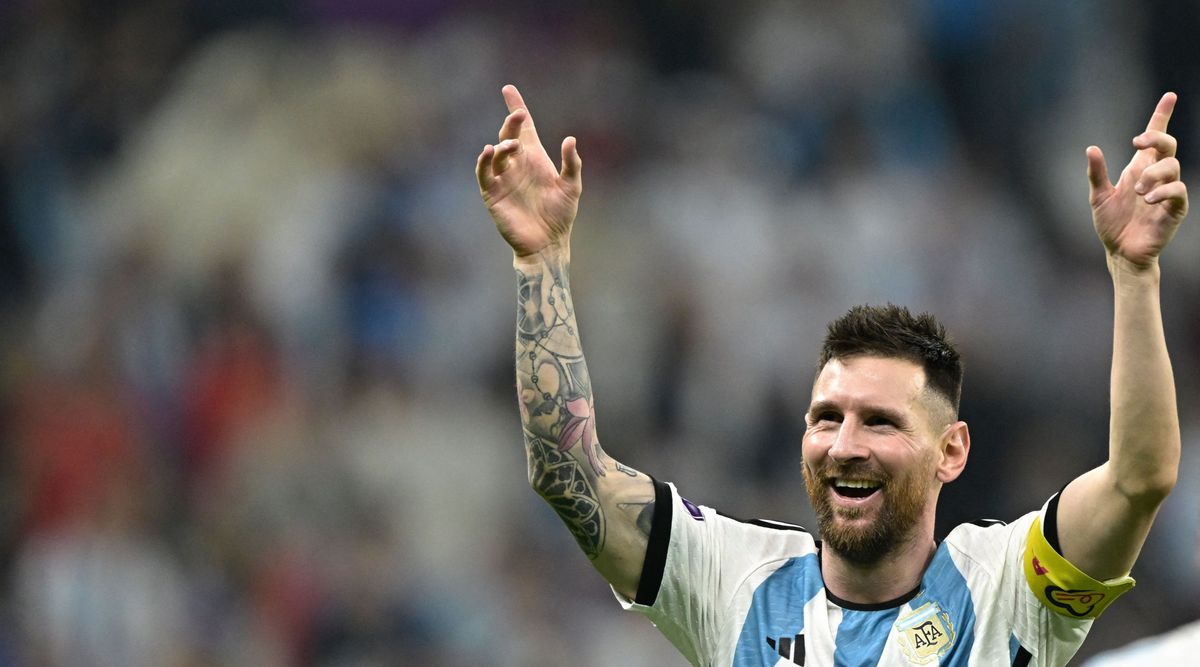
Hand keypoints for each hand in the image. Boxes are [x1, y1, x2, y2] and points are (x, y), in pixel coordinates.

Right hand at [476, 85, 581, 258]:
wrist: (547, 243)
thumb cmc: (560, 215)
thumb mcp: (571, 186)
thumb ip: (571, 163)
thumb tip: (570, 139)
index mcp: (535, 159)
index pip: (524, 129)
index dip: (517, 108)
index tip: (509, 89)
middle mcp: (517, 164)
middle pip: (509, 136)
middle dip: (512, 123)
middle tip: (518, 115)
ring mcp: (503, 178)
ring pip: (497, 153)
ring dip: (503, 145)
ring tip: (512, 145)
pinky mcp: (492, 193)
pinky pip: (484, 173)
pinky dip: (484, 162)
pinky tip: (489, 152)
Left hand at [1087, 92, 1188, 269]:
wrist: (1120, 252)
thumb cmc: (1111, 224)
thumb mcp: (1098, 196)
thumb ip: (1096, 173)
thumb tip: (1091, 148)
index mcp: (1138, 169)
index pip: (1154, 138)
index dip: (1161, 116)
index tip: (1169, 96)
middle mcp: (1155, 176)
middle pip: (1168, 144)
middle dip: (1156, 137)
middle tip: (1137, 143)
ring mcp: (1167, 191)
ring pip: (1172, 166)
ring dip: (1154, 173)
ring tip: (1138, 191)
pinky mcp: (1175, 208)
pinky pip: (1179, 190)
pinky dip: (1164, 190)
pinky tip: (1148, 199)